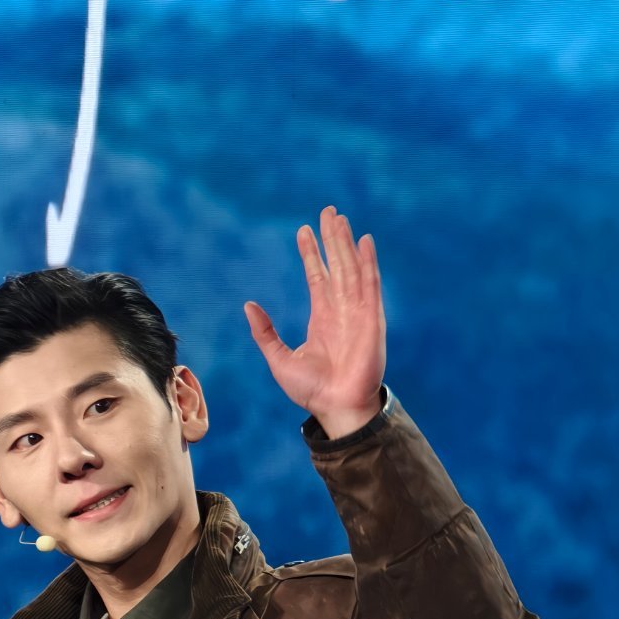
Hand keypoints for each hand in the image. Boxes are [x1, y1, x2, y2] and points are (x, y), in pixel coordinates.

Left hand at [244, 206, 385, 439]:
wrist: (335, 407)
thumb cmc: (311, 390)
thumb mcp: (279, 358)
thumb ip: (265, 332)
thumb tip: (248, 305)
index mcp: (322, 317)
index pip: (317, 276)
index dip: (311, 253)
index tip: (304, 230)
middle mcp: (341, 310)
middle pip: (336, 264)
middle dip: (331, 238)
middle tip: (327, 211)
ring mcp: (357, 312)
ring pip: (351, 268)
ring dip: (346, 243)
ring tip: (339, 218)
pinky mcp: (371, 319)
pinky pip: (370, 285)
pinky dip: (368, 263)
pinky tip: (365, 242)